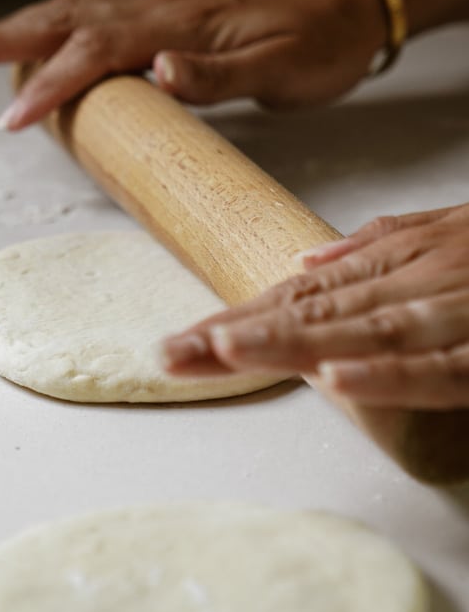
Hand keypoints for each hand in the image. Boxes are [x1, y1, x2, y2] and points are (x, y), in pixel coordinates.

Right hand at [0, 0, 386, 130]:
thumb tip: (160, 74)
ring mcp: (156, 11)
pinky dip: (48, 30)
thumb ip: (220, 75)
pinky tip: (33, 44)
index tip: (10, 120)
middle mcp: (157, 10)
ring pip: (69, 13)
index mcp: (179, 24)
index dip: (50, 84)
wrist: (349, 3)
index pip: (95, 50)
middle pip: (62, 18)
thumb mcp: (282, 68)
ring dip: (14, 29)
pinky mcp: (161, 19)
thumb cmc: (317, 42)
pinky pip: (90, 19)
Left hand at [161, 204, 468, 409]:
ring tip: (225, 351)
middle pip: (315, 312)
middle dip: (239, 335)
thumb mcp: (450, 232)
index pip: (303, 296)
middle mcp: (417, 281)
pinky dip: (386, 374)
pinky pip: (437, 369)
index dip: (239, 319)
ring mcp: (454, 312)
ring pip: (362, 331)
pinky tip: (332, 378)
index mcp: (401, 263)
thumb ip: (382, 245)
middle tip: (172, 354)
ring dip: (292, 341)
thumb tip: (306, 261)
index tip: (181, 342)